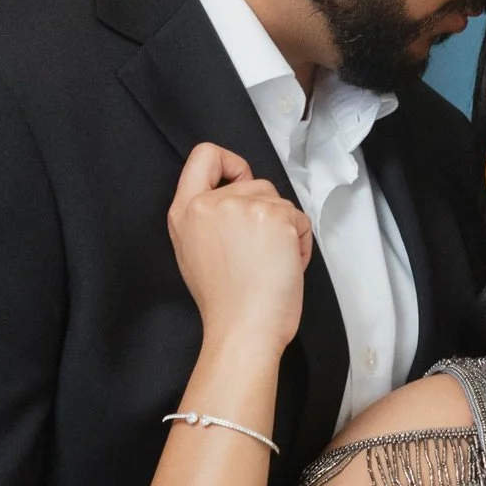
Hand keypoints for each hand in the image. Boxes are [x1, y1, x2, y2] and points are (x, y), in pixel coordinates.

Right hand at [168, 143, 312, 356]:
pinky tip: (285, 267)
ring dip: (285, 229)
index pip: (204, 156)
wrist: (243, 329)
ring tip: (271, 263)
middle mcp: (210, 203)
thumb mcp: (193, 251)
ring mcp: (243, 207)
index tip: (241, 180)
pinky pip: (300, 219)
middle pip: (255, 182)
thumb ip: (206, 218)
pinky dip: (300, 242)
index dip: (229, 163)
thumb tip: (234, 196)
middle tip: (260, 251)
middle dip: (266, 211)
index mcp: (185, 211)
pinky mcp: (275, 217)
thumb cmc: (225, 302)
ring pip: (280, 201)